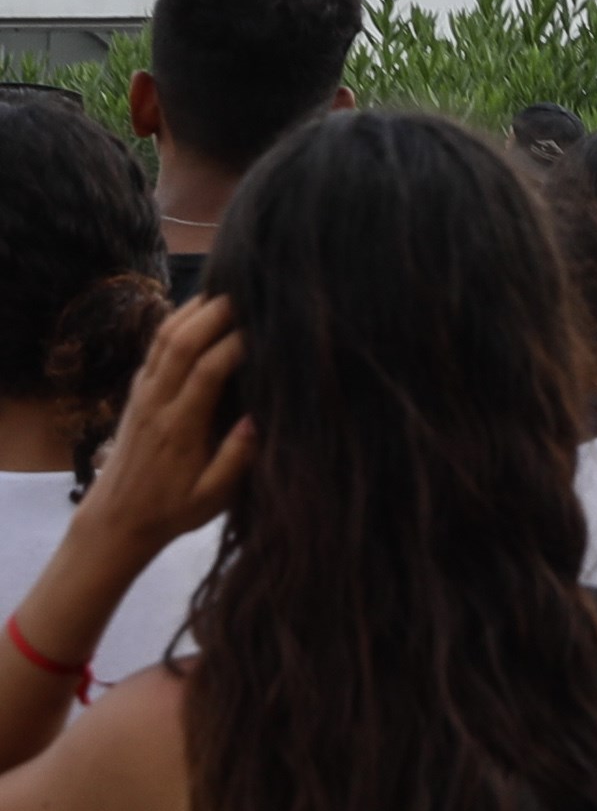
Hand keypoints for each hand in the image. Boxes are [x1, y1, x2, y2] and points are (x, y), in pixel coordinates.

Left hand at [72, 299, 253, 568]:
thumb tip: (256, 420)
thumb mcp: (211, 498)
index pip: (207, 372)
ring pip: (162, 340)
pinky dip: (175, 323)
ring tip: (221, 289)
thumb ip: (235, 460)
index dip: (236, 345)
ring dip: (191, 310)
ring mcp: (142, 395)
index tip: (267, 329)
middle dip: (212, 313)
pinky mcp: (135, 394)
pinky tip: (195, 312)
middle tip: (245, 290)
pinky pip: (153, 349)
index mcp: (179, 429)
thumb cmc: (171, 511)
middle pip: (180, 344)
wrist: (114, 521)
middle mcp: (157, 404)